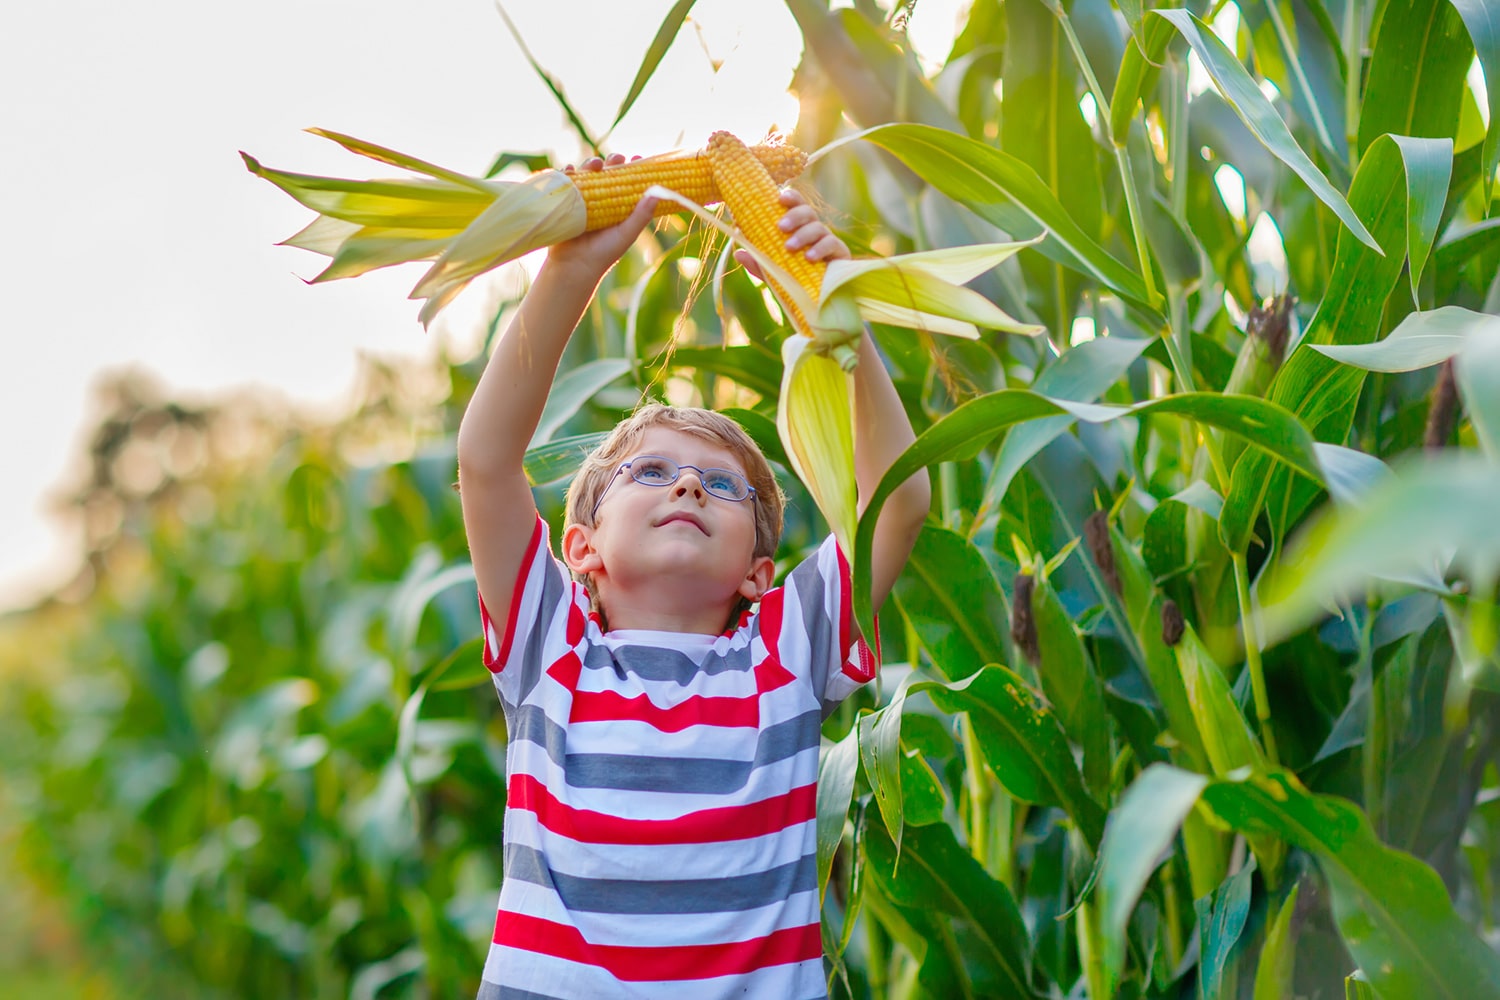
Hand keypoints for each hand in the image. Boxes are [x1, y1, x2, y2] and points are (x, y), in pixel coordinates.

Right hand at [547, 153, 655, 279]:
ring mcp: (583, 199)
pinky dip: (567, 173)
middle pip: (608, 172)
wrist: (574, 266)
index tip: (639, 158)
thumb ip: (641, 215)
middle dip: (612, 161)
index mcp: (620, 206)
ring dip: (591, 164)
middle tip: (617, 159)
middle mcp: (602, 200)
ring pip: (588, 174)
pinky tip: (570, 170)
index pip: (628, 181)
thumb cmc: (604, 253)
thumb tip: (660, 192)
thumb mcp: (627, 233)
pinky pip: (567, 182)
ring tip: (595, 164)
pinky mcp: (566, 201)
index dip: (634, 168)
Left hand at [734, 187, 849, 278]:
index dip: (790, 197)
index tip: (779, 198)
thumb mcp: (773, 272)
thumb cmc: (795, 280)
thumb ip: (758, 263)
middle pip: (808, 211)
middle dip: (794, 216)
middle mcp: (814, 230)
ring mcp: (828, 240)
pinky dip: (819, 249)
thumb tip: (738, 252)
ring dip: (802, 235)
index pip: (796, 204)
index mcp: (799, 227)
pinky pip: (832, 244)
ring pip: (818, 227)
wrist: (820, 299)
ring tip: (789, 248)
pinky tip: (809, 258)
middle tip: (780, 227)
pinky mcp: (840, 254)